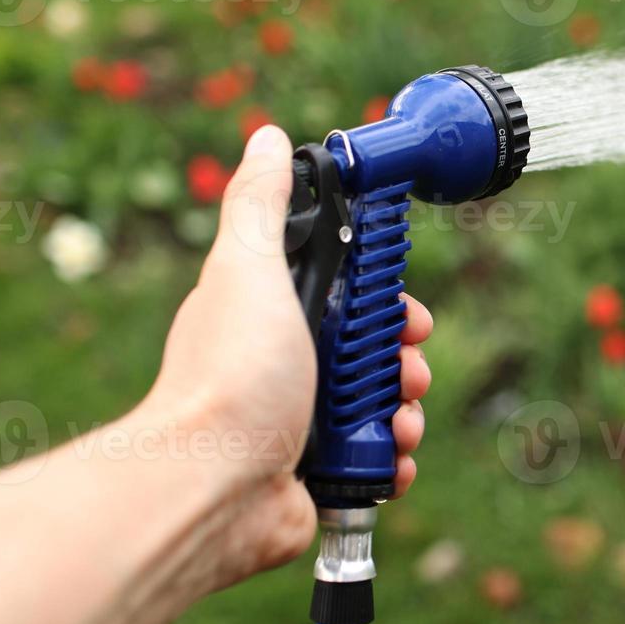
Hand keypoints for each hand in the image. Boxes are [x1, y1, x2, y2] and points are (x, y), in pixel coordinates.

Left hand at [140, 124, 431, 590]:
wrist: (214, 487)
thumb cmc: (230, 374)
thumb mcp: (247, 268)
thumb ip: (260, 204)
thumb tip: (266, 137)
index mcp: (270, 317)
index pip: (344, 297)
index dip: (383, 300)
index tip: (403, 311)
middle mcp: (282, 369)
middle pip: (370, 353)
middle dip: (403, 359)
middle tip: (410, 367)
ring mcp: (299, 425)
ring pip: (381, 407)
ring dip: (407, 410)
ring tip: (402, 418)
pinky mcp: (316, 476)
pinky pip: (376, 460)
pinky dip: (395, 458)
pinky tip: (394, 455)